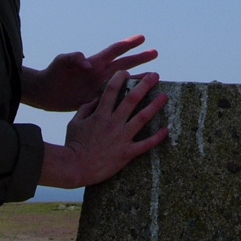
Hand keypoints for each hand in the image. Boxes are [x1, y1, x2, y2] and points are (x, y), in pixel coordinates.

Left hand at [22, 34, 157, 111]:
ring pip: (124, 81)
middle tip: (155, 53)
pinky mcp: (96, 99)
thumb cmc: (52, 74)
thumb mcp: (61, 62)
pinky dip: (125, 97)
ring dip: (138, 79)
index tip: (143, 38)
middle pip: (124, 64)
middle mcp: (100, 73)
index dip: (128, 44)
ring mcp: (99, 86)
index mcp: (94, 63)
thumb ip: (73, 58)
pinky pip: (115, 97)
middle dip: (139, 58)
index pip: (114, 51)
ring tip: (153, 76)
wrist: (45, 93)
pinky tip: (136, 101)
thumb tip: (86, 62)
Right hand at [48, 72, 168, 187]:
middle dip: (145, 85)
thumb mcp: (75, 122)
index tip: (127, 72)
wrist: (74, 168)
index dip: (120, 78)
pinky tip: (167, 129)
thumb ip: (86, 108)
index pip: (112, 90)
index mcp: (100, 114)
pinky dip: (157, 137)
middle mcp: (113, 123)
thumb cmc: (73, 144)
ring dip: (155, 106)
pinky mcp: (127, 153)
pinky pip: (146, 144)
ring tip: (165, 96)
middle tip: (155, 76)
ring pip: (142, 118)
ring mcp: (121, 138)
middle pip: (132, 99)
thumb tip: (97, 98)